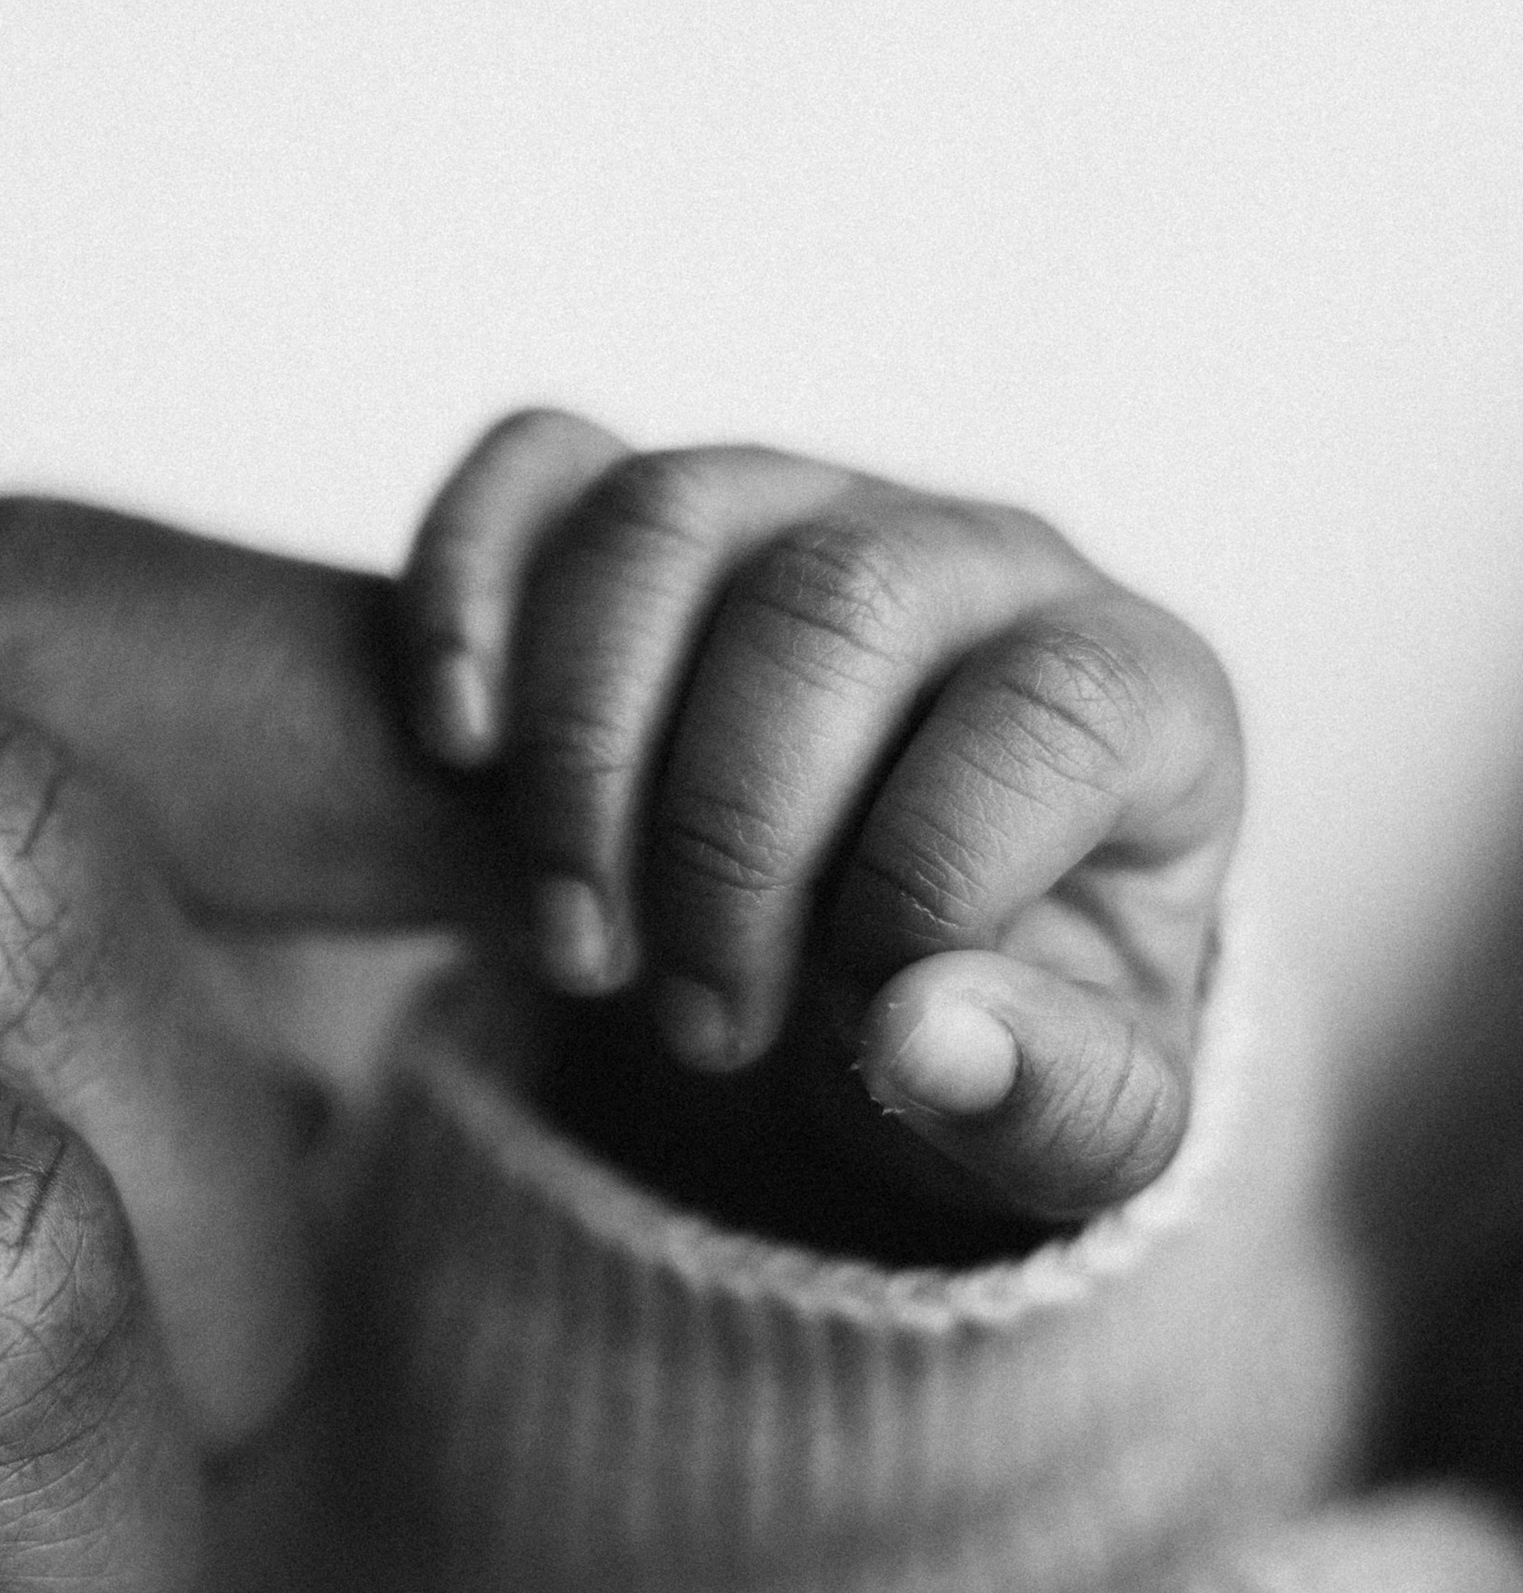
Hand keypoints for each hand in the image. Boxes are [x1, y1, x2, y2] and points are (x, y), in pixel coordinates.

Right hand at [400, 412, 1241, 1233]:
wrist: (875, 974)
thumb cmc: (1000, 1028)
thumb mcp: (1076, 1127)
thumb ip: (1053, 1101)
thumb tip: (923, 1033)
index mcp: (1132, 686)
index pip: (1049, 712)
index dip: (933, 877)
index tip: (860, 1023)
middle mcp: (975, 555)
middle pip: (831, 607)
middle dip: (730, 845)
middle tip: (703, 1025)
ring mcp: (801, 501)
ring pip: (668, 523)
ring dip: (583, 758)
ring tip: (582, 950)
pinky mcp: (647, 501)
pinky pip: (538, 465)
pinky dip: (469, 588)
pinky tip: (460, 748)